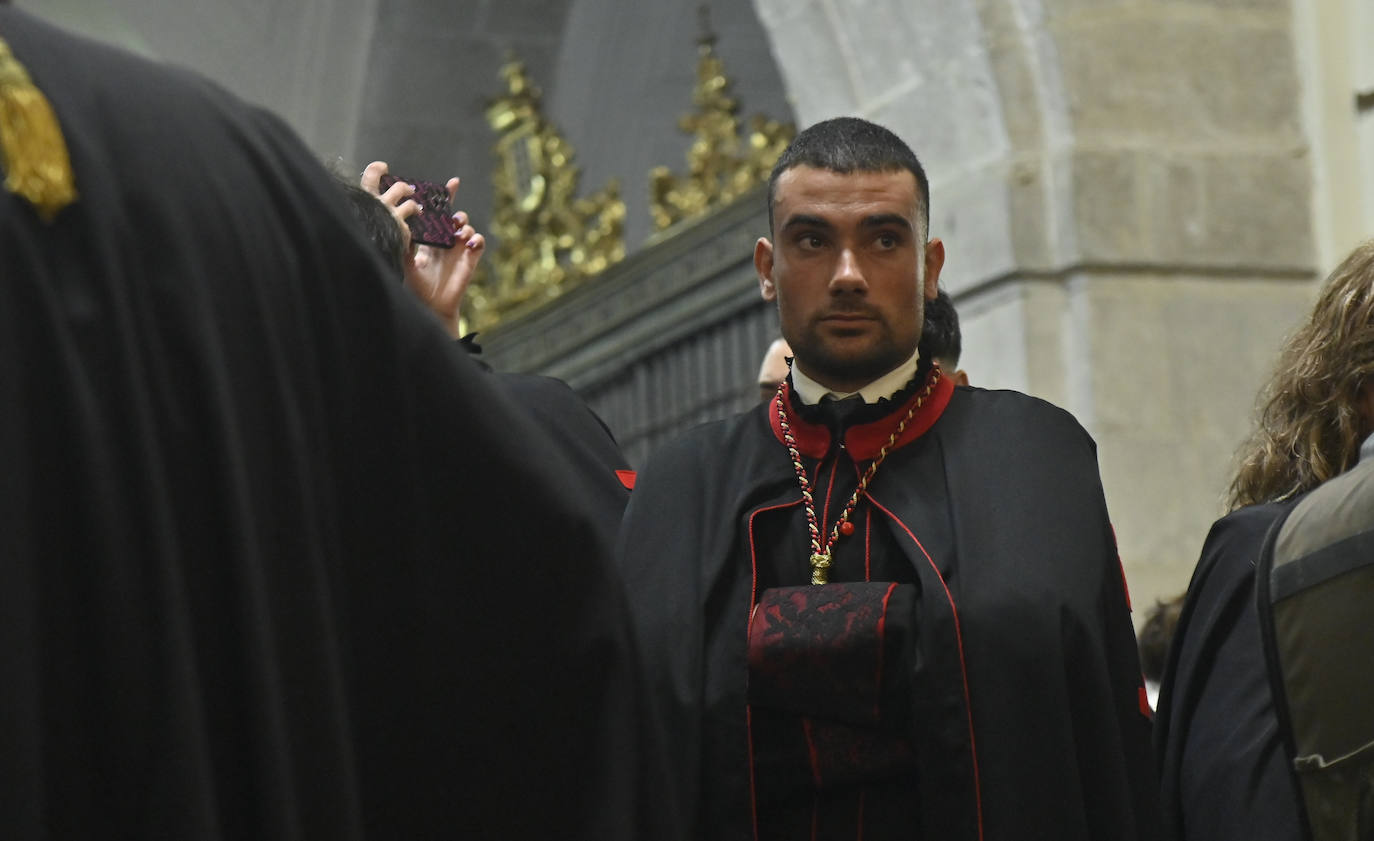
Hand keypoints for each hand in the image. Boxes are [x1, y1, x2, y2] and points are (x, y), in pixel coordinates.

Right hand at [360, 160, 416, 255]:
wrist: (358, 257)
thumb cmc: (351, 237)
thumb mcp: (349, 217)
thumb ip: (356, 209)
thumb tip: (355, 206)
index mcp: (364, 198)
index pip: (371, 176)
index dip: (378, 169)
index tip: (383, 167)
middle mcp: (379, 204)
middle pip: (399, 189)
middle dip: (406, 188)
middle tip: (409, 190)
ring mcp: (392, 215)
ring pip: (411, 205)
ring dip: (414, 207)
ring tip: (416, 210)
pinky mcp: (401, 229)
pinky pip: (410, 226)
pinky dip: (409, 230)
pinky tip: (410, 237)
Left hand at [360, 163, 485, 338]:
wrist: (430, 307)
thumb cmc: (415, 287)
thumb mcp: (404, 260)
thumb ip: (402, 241)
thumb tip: (394, 220)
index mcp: (431, 240)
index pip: (436, 214)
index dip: (442, 198)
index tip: (446, 183)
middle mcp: (446, 242)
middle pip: (454, 215)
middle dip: (454, 204)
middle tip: (451, 197)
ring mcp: (459, 250)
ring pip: (466, 226)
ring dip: (463, 223)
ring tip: (457, 228)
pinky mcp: (470, 259)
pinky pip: (479, 242)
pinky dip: (476, 237)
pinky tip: (468, 241)